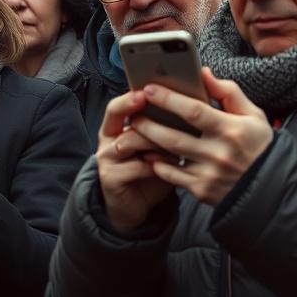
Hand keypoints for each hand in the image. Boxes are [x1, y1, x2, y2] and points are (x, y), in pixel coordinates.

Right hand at [97, 90, 174, 233]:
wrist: (136, 206)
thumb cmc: (150, 171)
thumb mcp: (157, 146)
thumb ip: (166, 127)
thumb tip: (190, 103)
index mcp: (117, 127)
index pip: (119, 104)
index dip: (130, 96)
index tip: (146, 89)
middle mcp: (108, 139)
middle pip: (114, 113)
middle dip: (132, 105)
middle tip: (148, 100)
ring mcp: (106, 158)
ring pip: (129, 139)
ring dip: (154, 139)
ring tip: (177, 140)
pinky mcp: (111, 178)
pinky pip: (136, 166)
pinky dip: (158, 165)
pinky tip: (175, 164)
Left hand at [131, 68, 272, 205]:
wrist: (274, 190)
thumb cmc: (260, 146)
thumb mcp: (253, 116)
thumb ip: (228, 92)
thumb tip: (203, 73)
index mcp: (232, 130)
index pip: (194, 111)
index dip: (168, 99)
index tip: (149, 89)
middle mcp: (219, 153)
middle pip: (173, 135)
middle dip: (148, 123)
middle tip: (134, 112)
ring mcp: (209, 174)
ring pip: (169, 155)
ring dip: (148, 141)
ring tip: (136, 128)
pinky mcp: (202, 191)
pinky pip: (172, 176)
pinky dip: (157, 164)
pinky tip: (148, 154)